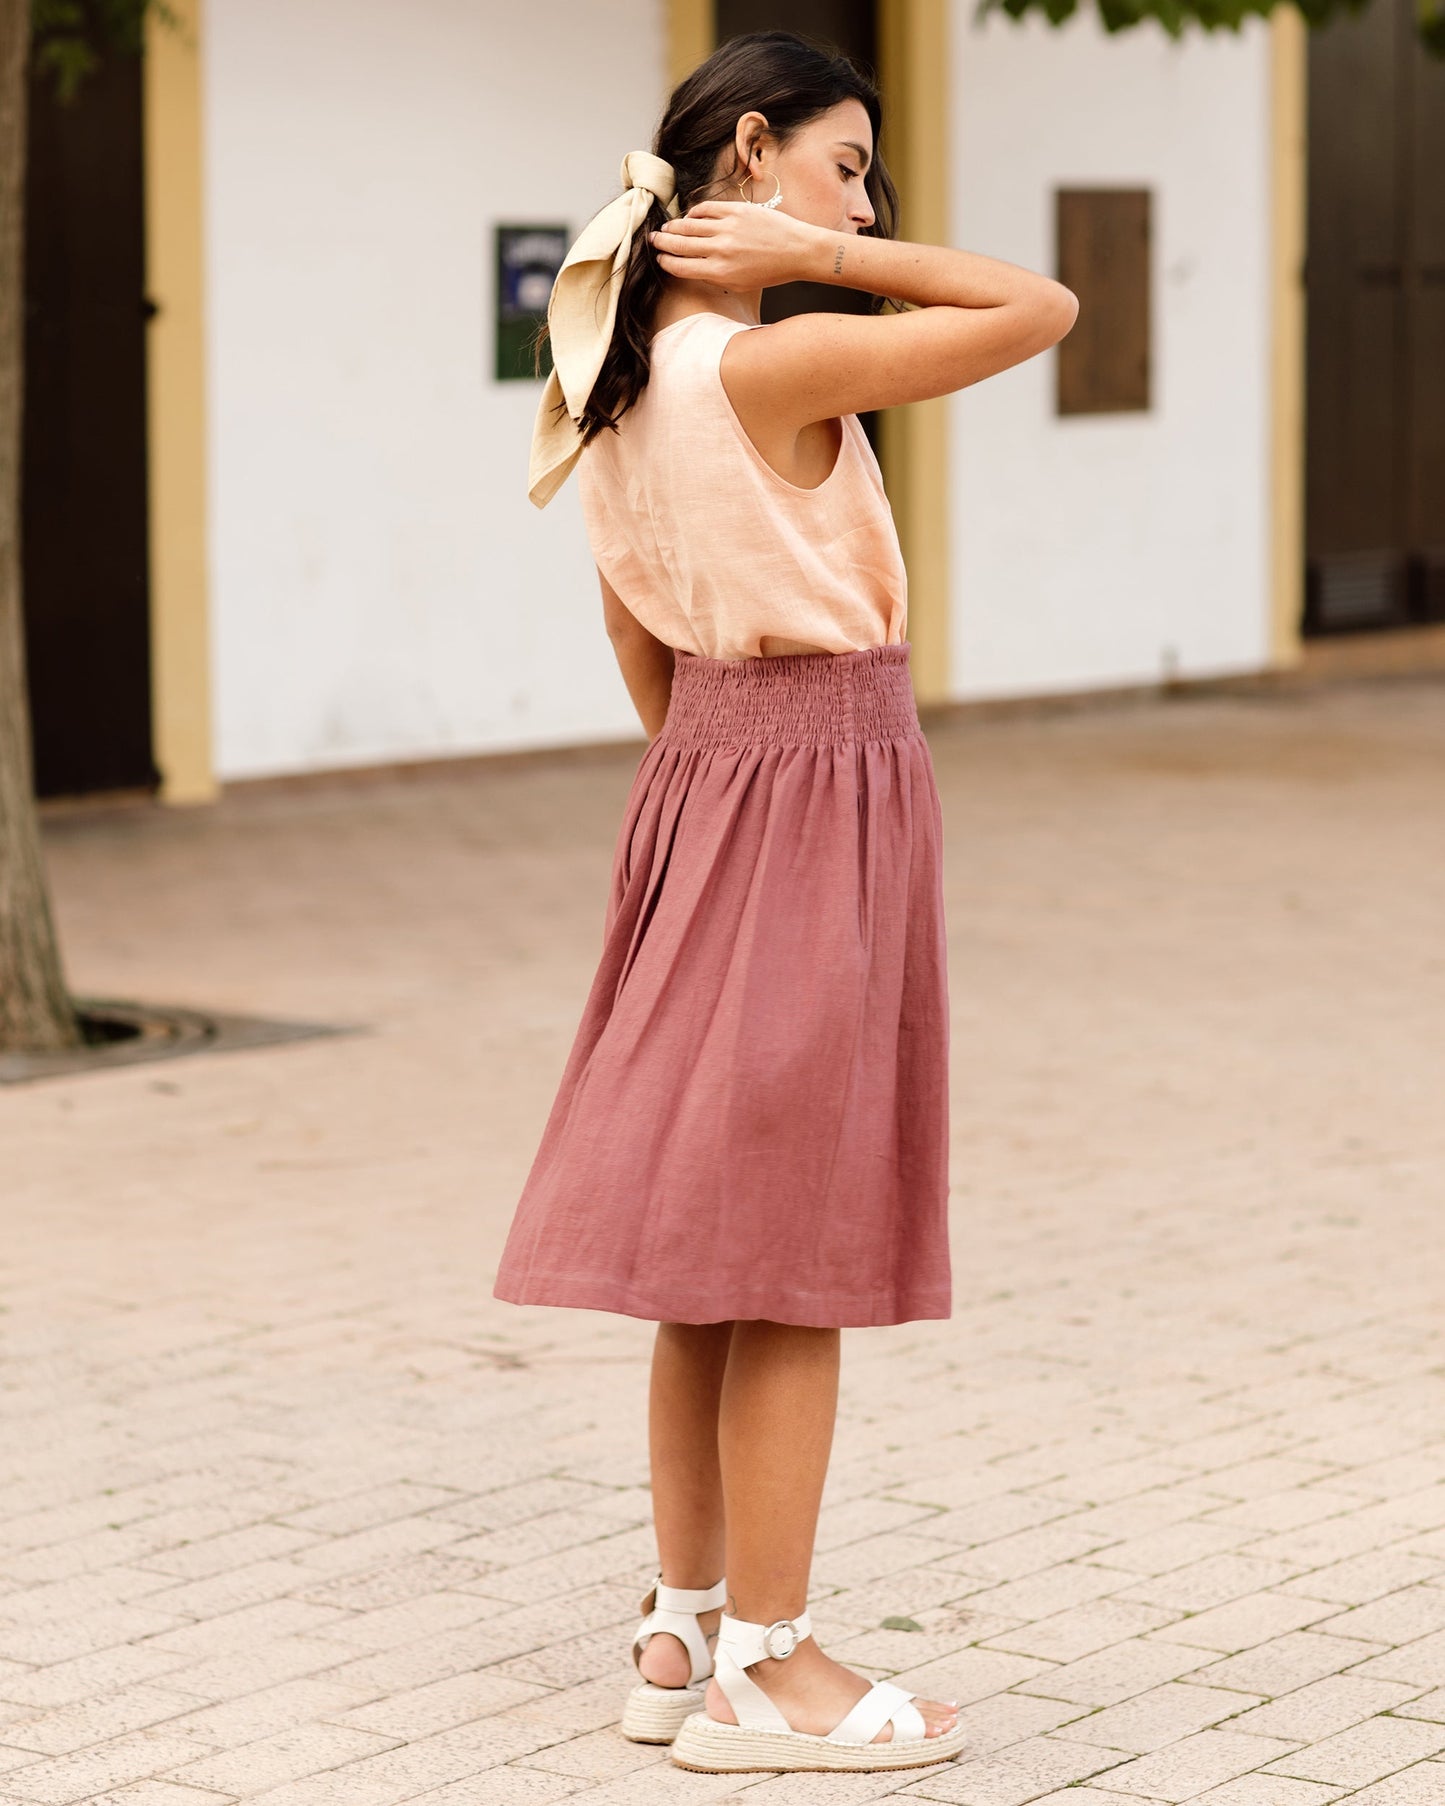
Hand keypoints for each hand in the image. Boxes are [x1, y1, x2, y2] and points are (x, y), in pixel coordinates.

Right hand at [647, 200, 821, 291]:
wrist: (797, 251)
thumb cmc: (769, 272)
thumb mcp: (739, 284)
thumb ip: (713, 276)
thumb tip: (690, 266)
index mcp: (719, 272)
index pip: (680, 267)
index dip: (665, 262)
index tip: (659, 259)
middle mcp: (720, 250)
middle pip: (679, 245)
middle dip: (662, 243)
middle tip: (652, 240)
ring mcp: (727, 228)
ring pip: (688, 225)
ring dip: (673, 227)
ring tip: (666, 228)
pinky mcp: (735, 210)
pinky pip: (705, 209)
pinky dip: (694, 212)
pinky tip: (690, 216)